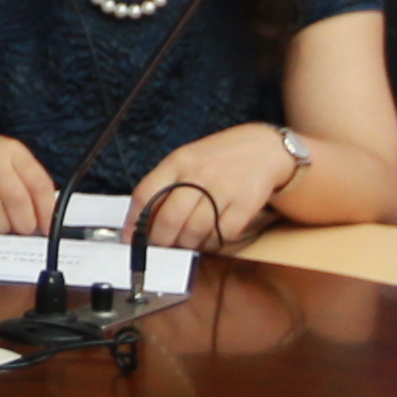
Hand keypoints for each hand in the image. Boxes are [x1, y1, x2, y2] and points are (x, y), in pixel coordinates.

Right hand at [0, 123, 57, 239]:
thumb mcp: (6, 155)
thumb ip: (26, 180)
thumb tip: (43, 214)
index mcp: (12, 150)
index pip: (38, 184)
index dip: (46, 211)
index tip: (46, 226)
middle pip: (16, 200)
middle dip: (23, 223)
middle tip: (23, 230)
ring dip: (1, 227)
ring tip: (2, 227)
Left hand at [122, 124, 301, 249]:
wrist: (265, 149)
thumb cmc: (220, 157)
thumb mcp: (188, 159)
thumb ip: (166, 184)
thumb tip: (142, 221)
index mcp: (179, 161)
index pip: (145, 194)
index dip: (133, 222)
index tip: (130, 238)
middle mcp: (199, 174)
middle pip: (168, 219)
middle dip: (159, 241)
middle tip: (160, 247)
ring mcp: (223, 189)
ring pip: (193, 232)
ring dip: (185, 245)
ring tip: (185, 243)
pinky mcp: (244, 205)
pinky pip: (220, 236)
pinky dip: (211, 244)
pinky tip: (208, 238)